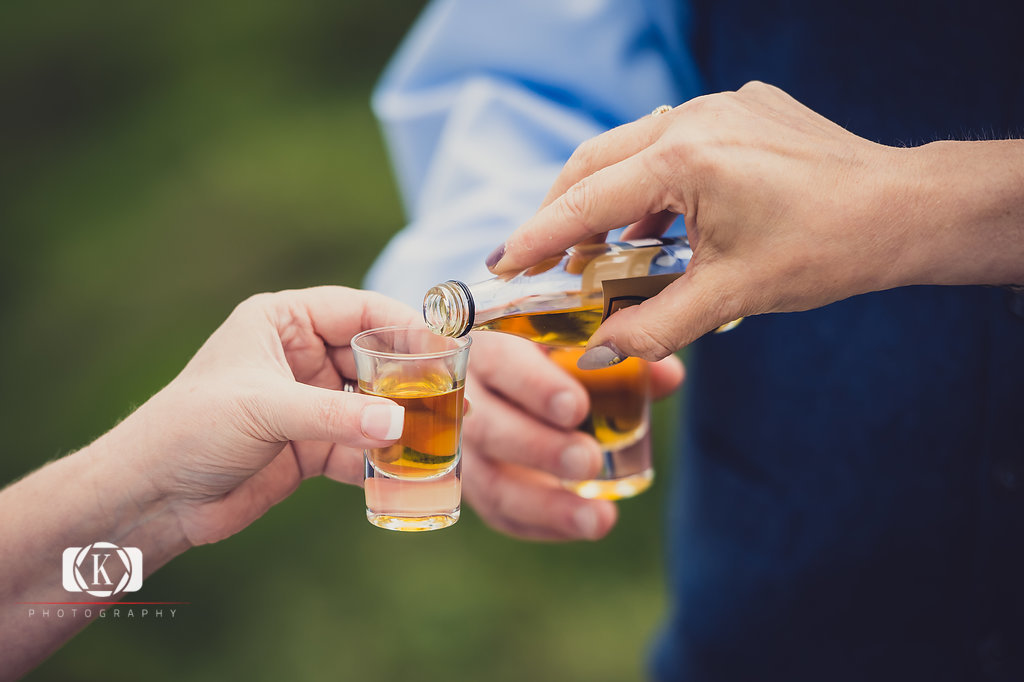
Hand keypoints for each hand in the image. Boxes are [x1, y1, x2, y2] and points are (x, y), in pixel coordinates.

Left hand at [127, 286, 418, 545]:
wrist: (154, 496)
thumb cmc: (191, 429)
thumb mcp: (265, 409)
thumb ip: (336, 415)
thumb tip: (401, 425)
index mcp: (283, 322)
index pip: (358, 311)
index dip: (404, 325)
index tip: (446, 345)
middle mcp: (301, 357)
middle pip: (374, 358)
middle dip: (411, 379)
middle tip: (455, 395)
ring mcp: (309, 403)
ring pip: (372, 404)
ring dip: (403, 421)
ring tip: (444, 434)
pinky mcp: (312, 446)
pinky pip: (360, 446)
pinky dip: (383, 459)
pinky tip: (409, 470)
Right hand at [460, 332, 683, 540]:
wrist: (495, 374)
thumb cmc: (542, 348)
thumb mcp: (574, 340)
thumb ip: (617, 356)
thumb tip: (667, 376)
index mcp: (484, 344)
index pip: (498, 361)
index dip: (533, 386)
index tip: (575, 408)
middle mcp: (462, 397)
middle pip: (485, 427)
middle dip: (538, 448)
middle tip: (588, 461)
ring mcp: (459, 447)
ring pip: (487, 482)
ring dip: (543, 504)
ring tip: (597, 519)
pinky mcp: (473, 483)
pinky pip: (498, 512)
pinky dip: (541, 524)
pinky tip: (582, 526)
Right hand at [487, 81, 1023, 362]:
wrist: (905, 210)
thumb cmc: (826, 249)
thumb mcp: (731, 296)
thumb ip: (654, 325)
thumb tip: (598, 354)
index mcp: (687, 157)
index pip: (587, 200)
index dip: (537, 235)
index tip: (501, 261)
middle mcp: (695, 118)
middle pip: (596, 161)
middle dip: (560, 210)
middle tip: (537, 257)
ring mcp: (719, 107)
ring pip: (630, 149)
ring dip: (606, 198)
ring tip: (594, 251)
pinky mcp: (740, 111)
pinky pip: (671, 142)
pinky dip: (648, 185)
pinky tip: (652, 226)